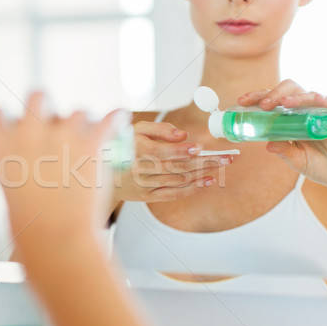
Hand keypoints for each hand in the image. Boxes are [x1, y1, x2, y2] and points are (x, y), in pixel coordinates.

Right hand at [0, 93, 119, 238]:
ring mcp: (61, 135)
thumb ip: (20, 170)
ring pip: (77, 111)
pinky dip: (115, 117)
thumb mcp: (11, 193)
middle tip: (54, 124)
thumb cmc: (32, 226)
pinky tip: (118, 116)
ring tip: (88, 140)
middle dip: (46, 106)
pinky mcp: (91, 143)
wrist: (57, 238)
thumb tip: (33, 167)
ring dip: (82, 122)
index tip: (15, 124)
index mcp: (2, 145)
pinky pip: (109, 119)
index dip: (7, 117)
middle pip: (37, 96)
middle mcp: (29, 132)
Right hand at [115, 121, 232, 201]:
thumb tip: (183, 135)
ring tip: (220, 167)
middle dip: (204, 162)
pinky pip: (172, 194)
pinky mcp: (147, 197)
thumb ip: (159, 128)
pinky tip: (207, 181)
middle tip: (226, 157)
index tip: (200, 147)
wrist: (100, 174)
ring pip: (178, 181)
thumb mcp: (135, 129)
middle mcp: (140, 170)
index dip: (182, 151)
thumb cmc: (122, 145)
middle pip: (177, 167)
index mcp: (136, 150)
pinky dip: (191, 189)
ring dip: (202, 175)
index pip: (163, 152)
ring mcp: (144, 185)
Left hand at [238, 79, 326, 195]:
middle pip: (288, 90)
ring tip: (282, 103)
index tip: (241, 102)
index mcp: (292, 118)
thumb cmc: (321, 166)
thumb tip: (267, 144)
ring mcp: (324, 110)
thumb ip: (284, 151)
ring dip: (293, 96)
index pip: (273, 101)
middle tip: (262, 105)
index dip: (257, 98)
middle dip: (272, 94)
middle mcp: (306, 110)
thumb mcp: (297, 160)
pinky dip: (322, 100)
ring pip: (307, 93)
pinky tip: (315, 100)